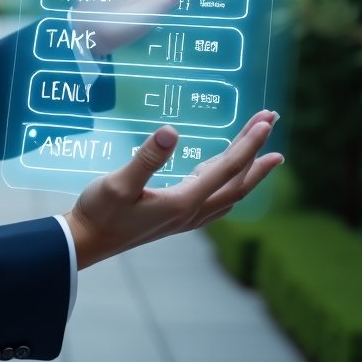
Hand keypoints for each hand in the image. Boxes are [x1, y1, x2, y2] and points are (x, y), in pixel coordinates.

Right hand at [63, 110, 281, 268]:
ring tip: (266, 153)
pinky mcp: (177, 218)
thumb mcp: (119, 183)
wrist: (87, 242)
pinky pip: (217, 199)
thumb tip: (171, 131)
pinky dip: (231, 183)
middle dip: (259, 153)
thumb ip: (147, 157)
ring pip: (231, 193)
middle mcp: (192, 212)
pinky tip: (224, 174)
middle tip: (273, 121)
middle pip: (238, 182)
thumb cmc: (100, 212)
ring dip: (251, 171)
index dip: (248, 143)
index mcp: (183, 201)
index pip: (226, 168)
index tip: (265, 120)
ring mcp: (187, 218)